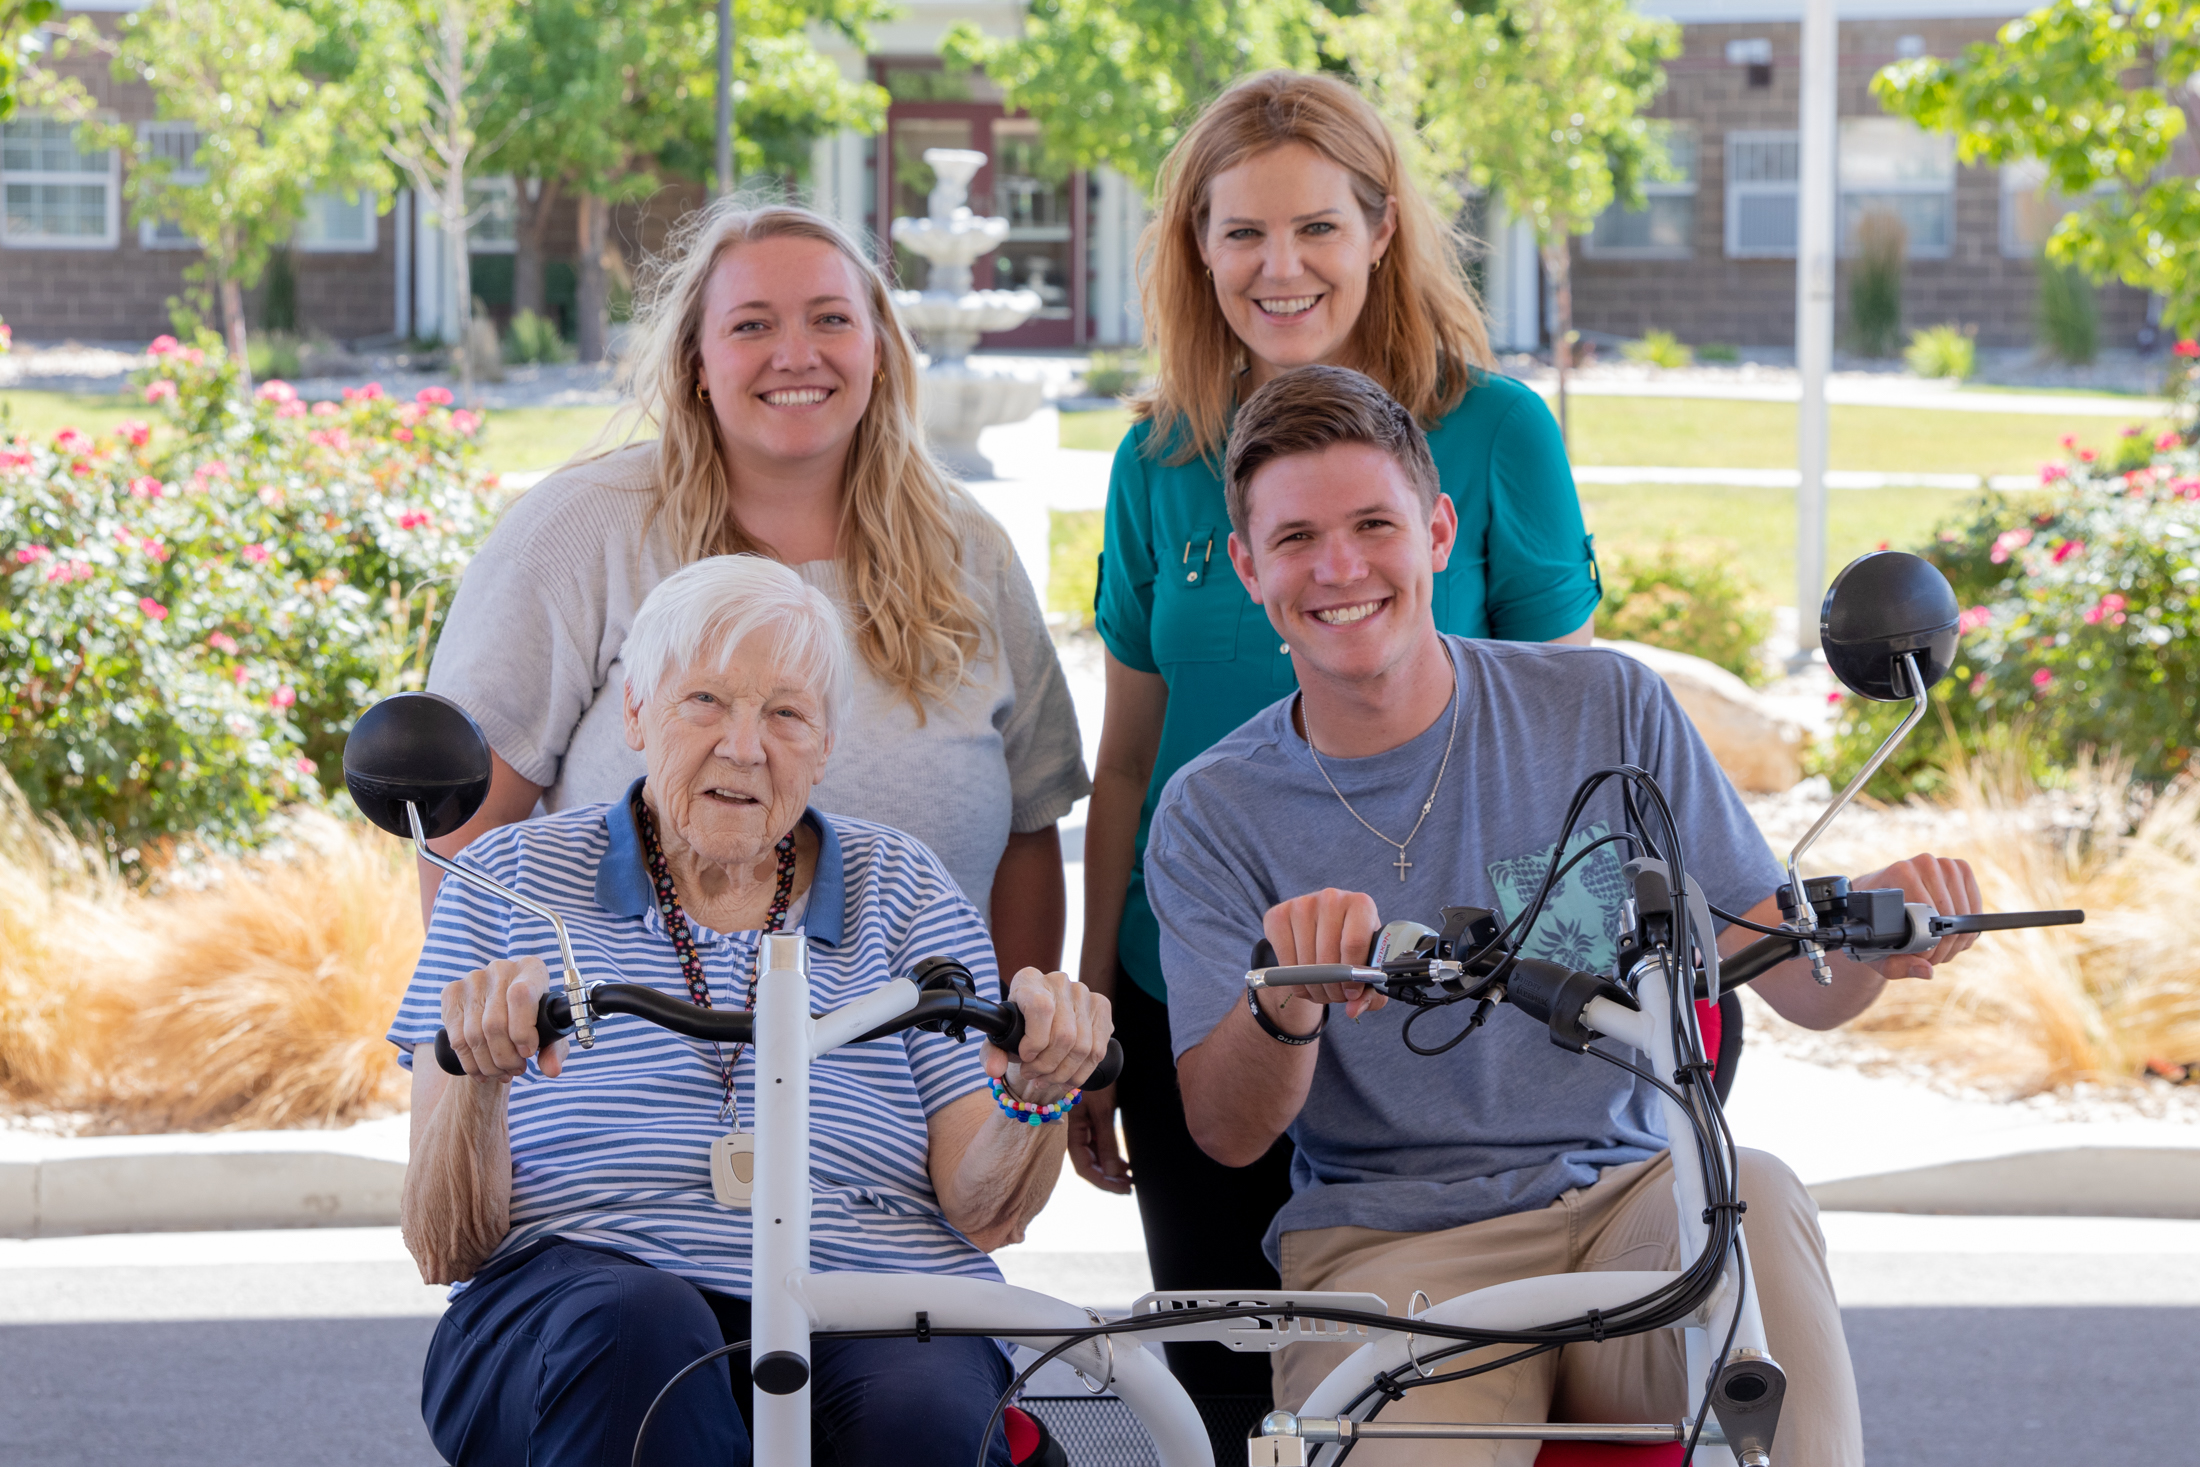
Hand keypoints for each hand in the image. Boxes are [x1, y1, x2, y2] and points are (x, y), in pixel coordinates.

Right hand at [439, 955, 565, 1080]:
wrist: (504, 1011)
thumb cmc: (533, 1019)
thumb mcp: (549, 1033)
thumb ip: (555, 1051)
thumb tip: (552, 1069)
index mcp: (530, 969)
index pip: (521, 996)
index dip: (522, 1030)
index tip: (527, 1052)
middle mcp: (500, 969)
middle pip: (495, 1023)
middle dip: (506, 1057)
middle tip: (515, 1070)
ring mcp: (473, 980)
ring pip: (474, 1035)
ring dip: (489, 1064)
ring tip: (501, 1072)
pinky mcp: (451, 994)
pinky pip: (457, 1038)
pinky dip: (470, 1063)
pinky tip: (482, 1071)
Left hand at [990, 967, 1111, 1106]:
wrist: (1039, 1020)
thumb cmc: (1016, 1028)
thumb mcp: (999, 1039)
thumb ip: (992, 1053)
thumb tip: (994, 1069)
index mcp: (1029, 979)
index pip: (1041, 1008)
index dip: (1035, 1040)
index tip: (1024, 1056)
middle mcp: (1059, 981)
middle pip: (1064, 1034)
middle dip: (1047, 1065)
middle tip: (1033, 1076)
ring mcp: (1084, 993)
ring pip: (1082, 1046)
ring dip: (1063, 1073)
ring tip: (1047, 1080)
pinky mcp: (1101, 1006)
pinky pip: (1098, 1050)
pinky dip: (1081, 1072)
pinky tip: (1066, 1078)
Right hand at [1066, 1085, 1133, 1193]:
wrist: (1099, 1058)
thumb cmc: (1098, 1081)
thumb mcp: (1104, 1112)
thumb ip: (1106, 1142)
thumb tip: (1111, 1173)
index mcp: (1073, 1133)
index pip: (1085, 1168)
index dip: (1103, 1182)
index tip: (1124, 1188)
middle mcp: (1077, 1134)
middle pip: (1090, 1165)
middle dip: (1109, 1179)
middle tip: (1130, 1186)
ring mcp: (1085, 1129)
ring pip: (1096, 1158)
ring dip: (1112, 1170)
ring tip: (1130, 1178)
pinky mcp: (1094, 1122)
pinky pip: (1101, 1146)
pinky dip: (1112, 1157)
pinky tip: (1125, 1164)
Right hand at [1261, 888, 1386, 1023]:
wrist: (1321, 929)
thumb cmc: (1350, 948)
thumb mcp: (1367, 969)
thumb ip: (1370, 993)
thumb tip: (1353, 1008)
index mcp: (1361, 904)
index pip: (1354, 943)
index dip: (1352, 976)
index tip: (1352, 992)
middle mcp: (1331, 898)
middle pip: (1328, 956)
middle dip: (1332, 987)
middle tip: (1336, 997)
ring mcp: (1301, 904)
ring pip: (1305, 962)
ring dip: (1313, 987)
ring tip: (1322, 990)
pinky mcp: (1278, 915)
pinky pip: (1284, 960)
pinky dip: (1293, 980)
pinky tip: (1303, 981)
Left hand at [1857, 852, 1982, 979]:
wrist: (1875, 892)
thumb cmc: (1873, 920)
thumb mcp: (1876, 947)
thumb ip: (1896, 965)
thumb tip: (1926, 971)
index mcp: (1901, 873)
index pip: (1931, 917)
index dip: (1929, 946)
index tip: (1920, 957)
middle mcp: (1924, 863)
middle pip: (1951, 917)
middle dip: (1943, 946)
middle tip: (1930, 957)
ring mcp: (1945, 864)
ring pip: (1966, 915)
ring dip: (1956, 940)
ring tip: (1937, 947)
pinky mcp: (1961, 869)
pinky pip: (1975, 908)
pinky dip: (1966, 928)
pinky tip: (1949, 935)